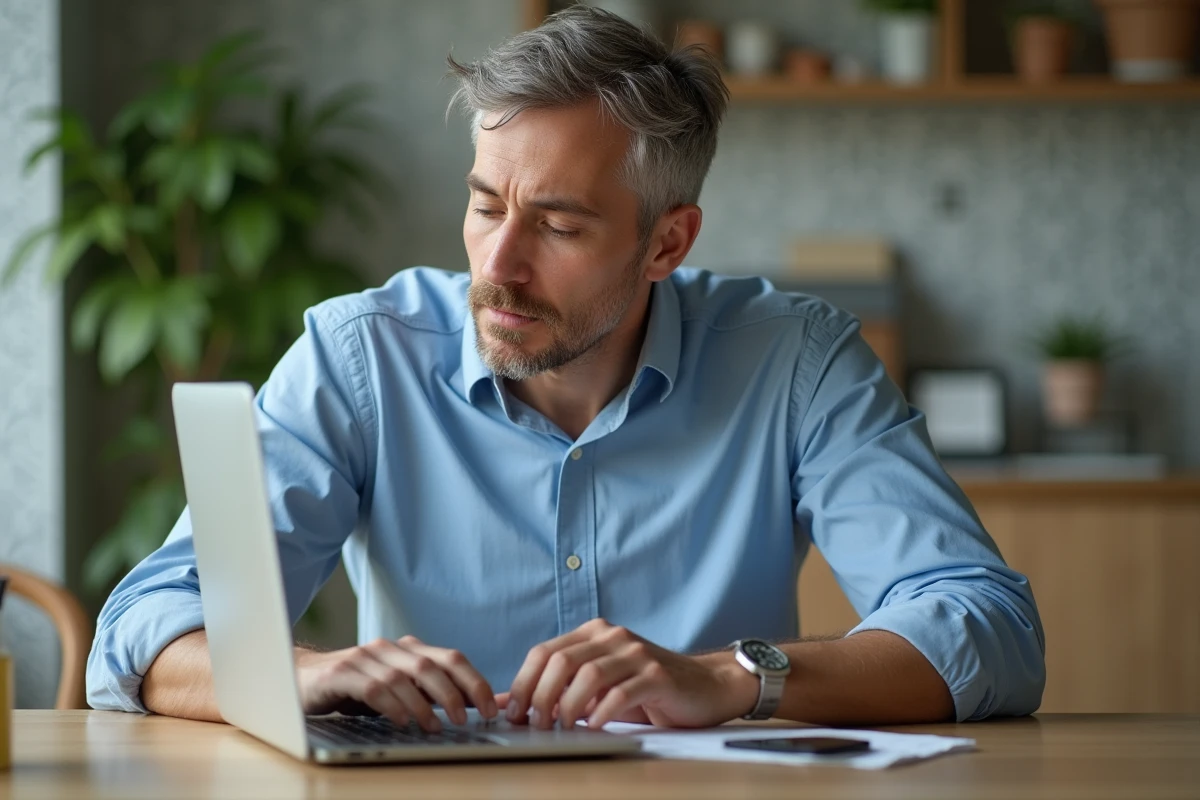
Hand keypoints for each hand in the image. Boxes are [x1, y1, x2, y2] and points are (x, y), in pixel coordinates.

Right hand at [295, 635, 497, 731]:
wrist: (300, 679)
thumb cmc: (355, 689)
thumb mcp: (398, 690)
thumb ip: (433, 695)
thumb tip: (482, 705)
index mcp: (408, 650)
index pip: (451, 659)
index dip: (474, 681)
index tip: (491, 708)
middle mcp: (389, 649)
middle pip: (431, 666)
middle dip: (454, 693)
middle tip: (466, 720)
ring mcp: (364, 657)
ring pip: (404, 677)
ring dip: (424, 705)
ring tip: (435, 728)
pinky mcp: (340, 673)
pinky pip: (372, 687)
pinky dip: (391, 705)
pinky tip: (401, 722)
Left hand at [505, 618, 759, 729]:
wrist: (705, 687)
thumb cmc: (646, 689)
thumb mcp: (596, 687)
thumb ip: (555, 689)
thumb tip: (506, 702)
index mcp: (593, 634)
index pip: (544, 652)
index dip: (523, 683)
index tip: (515, 714)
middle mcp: (612, 637)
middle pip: (560, 661)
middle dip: (540, 697)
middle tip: (536, 725)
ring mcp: (636, 653)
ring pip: (588, 675)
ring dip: (567, 706)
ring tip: (562, 728)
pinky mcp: (657, 675)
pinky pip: (621, 692)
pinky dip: (602, 712)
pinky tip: (595, 726)